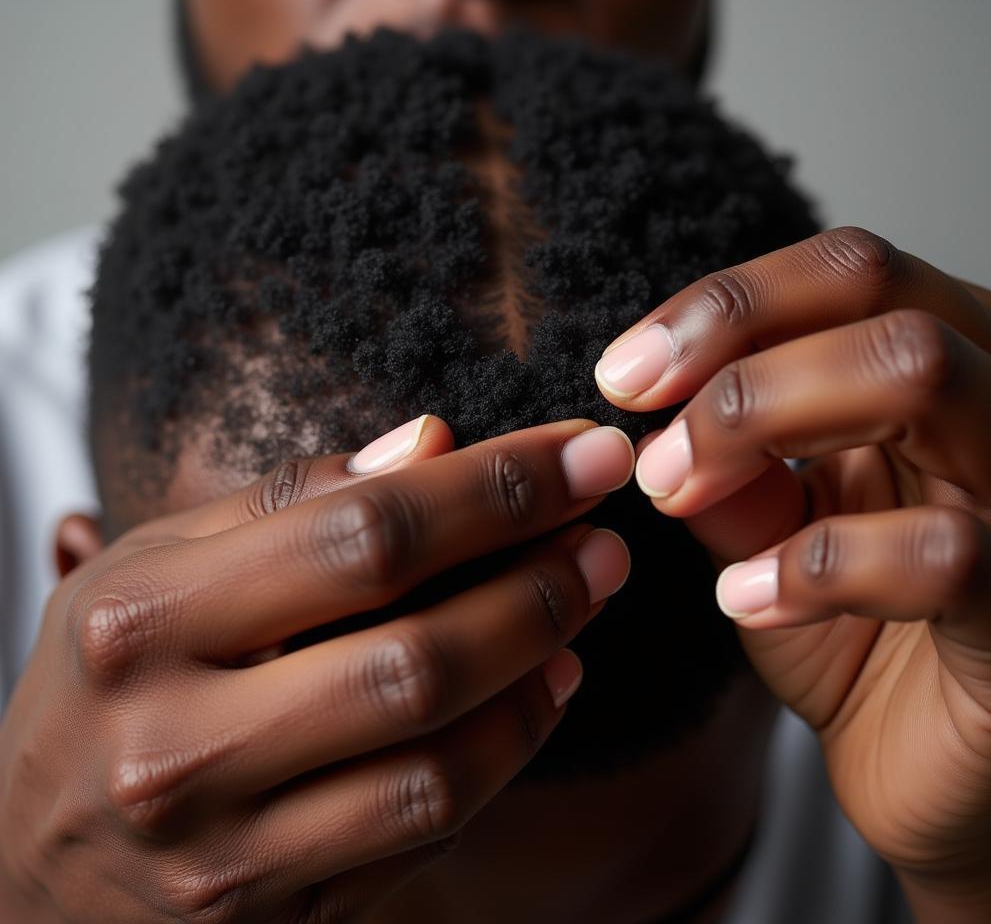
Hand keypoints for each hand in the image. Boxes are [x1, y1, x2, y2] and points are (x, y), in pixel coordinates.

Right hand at [0, 417, 633, 922]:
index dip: (496, 488)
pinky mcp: (270, 915)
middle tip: (605, 534)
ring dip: (540, 668)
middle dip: (539, 582)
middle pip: (413, 653)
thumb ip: (290, 500)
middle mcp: (174, 742)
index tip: (584, 452)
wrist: (30, 861)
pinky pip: (425, 830)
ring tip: (589, 598)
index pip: (362, 533)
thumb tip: (433, 442)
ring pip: (435, 760)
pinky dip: (508, 751)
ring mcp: (222, 849)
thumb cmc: (116, 676)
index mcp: (142, 620)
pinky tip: (547, 687)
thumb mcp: (162, 562)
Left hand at [596, 228, 990, 920]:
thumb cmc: (858, 632)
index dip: (722, 307)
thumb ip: (726, 462)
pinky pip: (940, 552)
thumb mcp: (770, 528)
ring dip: (758, 423)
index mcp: (945, 367)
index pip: (845, 272)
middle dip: (732, 360)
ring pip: (921, 378)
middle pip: (879, 298)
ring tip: (677, 494)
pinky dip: (816, 567)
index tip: (624, 373)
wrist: (926, 767)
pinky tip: (742, 598)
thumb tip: (648, 407)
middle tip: (647, 445)